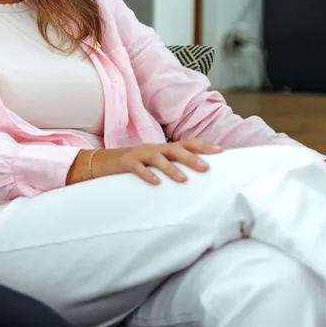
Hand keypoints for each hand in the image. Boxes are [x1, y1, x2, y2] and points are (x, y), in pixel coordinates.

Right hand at [68, 140, 223, 185]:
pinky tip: (156, 183)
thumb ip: (174, 165)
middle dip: (192, 158)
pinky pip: (137, 168)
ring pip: (158, 158)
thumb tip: (200, 174)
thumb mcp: (156, 162)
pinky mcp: (126, 163)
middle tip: (206, 168)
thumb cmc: (137, 165)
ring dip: (172, 168)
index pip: (187, 144)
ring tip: (183, 180)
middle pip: (176, 149)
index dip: (204, 146)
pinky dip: (147, 174)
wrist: (104, 162)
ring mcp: (139, 154)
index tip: (222, 152)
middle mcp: (154, 148)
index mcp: (164, 148)